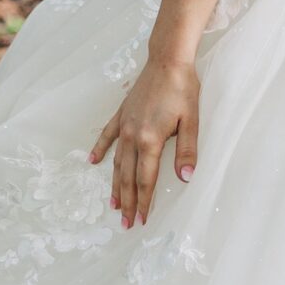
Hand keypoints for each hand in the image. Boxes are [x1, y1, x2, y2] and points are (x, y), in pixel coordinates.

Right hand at [89, 51, 199, 228]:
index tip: (142, 219)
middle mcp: (132, 136)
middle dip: (128, 202)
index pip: (146, 179)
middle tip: (126, 223)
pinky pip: (107, 136)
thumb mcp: (192, 121)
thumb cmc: (183, 89)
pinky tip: (92, 161)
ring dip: (115, 185)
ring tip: (114, 204)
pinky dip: (100, 150)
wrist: (167, 60)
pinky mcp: (121, 114)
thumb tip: (186, 178)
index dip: (144, 202)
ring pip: (117, 162)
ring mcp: (124, 125)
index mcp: (150, 140)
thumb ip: (187, 151)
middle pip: (128, 177)